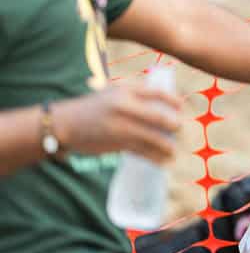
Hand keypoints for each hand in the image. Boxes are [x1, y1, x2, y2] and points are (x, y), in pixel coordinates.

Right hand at [57, 84, 182, 162]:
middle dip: (174, 125)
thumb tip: (164, 107)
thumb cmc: (94, 107)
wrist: (65, 123)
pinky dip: (154, 157)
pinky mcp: (116, 143)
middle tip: (180, 129)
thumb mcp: (113, 93)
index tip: (182, 107)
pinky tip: (163, 161)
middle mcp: (125, 107)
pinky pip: (141, 151)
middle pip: (160, 117)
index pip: (158, 94)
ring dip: (167, 146)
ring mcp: (121, 126)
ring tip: (173, 150)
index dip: (174, 101)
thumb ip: (136, 96)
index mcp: (126, 91)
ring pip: (152, 138)